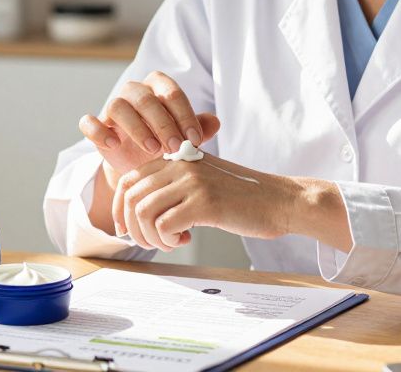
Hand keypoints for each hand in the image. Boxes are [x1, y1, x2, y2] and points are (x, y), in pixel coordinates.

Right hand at [77, 71, 219, 188]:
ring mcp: (112, 107)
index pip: (171, 92)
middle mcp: (134, 92)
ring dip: (136, 127)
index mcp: (158, 87)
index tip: (194, 140)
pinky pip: (89, 122)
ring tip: (152, 150)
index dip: (184, 115)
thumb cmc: (167, 144)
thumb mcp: (186, 138)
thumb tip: (215, 122)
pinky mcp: (96, 125)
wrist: (141, 165)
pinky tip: (114, 145)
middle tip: (176, 147)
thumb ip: (200, 129)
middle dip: (163, 123)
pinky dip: (99, 131)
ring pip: (118, 105)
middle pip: (145, 98)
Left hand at [111, 152, 297, 250]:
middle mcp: (180, 164)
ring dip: (151, 237)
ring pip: (144, 213)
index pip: (129, 180)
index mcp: (177, 157)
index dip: (120, 209)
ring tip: (170, 242)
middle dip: (135, 228)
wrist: (279, 201)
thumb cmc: (242, 197)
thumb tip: (137, 210)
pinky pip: (164, 226)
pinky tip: (186, 239)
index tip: (126, 229)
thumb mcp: (203, 180)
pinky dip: (168, 240)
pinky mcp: (204, 203)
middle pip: (132, 198)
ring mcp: (192, 182)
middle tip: (154, 242)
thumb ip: (173, 185)